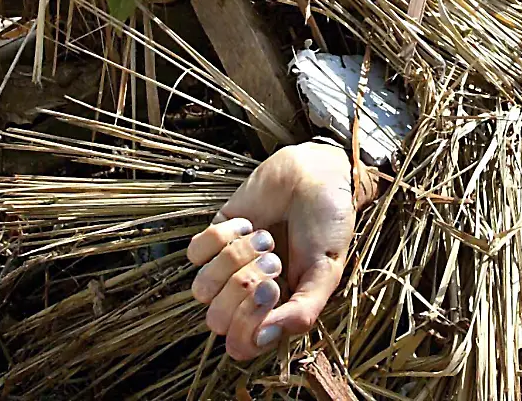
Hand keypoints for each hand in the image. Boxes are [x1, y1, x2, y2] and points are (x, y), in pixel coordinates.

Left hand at [186, 141, 375, 359]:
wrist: (318, 176)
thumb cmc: (327, 225)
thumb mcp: (326, 273)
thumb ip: (302, 312)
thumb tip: (263, 338)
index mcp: (276, 314)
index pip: (242, 344)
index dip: (249, 323)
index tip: (274, 289)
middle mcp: (247, 297)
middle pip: (217, 319)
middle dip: (245, 286)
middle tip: (275, 259)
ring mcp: (228, 267)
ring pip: (202, 288)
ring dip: (235, 260)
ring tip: (265, 239)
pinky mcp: (216, 236)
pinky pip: (195, 252)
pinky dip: (223, 236)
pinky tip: (249, 224)